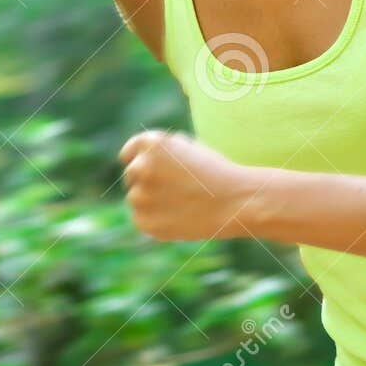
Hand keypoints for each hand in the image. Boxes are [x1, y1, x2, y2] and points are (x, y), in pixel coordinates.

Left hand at [118, 129, 246, 241]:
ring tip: (182, 202)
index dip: (142, 159)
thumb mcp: (188, 147)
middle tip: (176, 187)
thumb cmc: (216, 171)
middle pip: (131, 174)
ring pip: (136, 197)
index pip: (130, 151)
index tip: (154, 168)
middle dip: (148, 179)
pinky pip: (142, 218)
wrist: (235, 201)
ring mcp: (140, 196)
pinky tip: (180, 215)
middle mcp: (140, 167)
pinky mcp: (144, 222)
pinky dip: (155, 218)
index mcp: (152, 143)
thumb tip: (136, 160)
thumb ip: (160, 151)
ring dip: (151, 199)